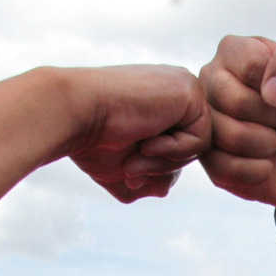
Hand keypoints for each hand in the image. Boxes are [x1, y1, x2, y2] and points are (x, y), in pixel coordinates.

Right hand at [0, 64, 209, 203]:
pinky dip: (173, 150)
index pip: (180, 148)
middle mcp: (175, 91)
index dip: (156, 167)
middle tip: (131, 167)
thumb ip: (147, 179)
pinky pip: (202, 139)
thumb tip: (165, 188)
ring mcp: (184, 87)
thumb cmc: (90, 141)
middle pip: (193, 149)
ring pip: (199, 147)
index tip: (127, 170)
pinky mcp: (190, 90)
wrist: (73, 113)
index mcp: (161, 102)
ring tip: (137, 153)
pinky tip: (147, 139)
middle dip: (162, 166)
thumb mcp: (122, 168)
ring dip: (165, 162)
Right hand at [199, 36, 275, 220]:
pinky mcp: (205, 157)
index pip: (250, 64)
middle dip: (271, 117)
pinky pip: (227, 167)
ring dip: (266, 144)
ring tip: (271, 140)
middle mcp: (210, 80)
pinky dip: (257, 170)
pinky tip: (262, 162)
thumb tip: (271, 90)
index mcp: (233, 51)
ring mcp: (203, 119)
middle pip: (235, 101)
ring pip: (231, 136)